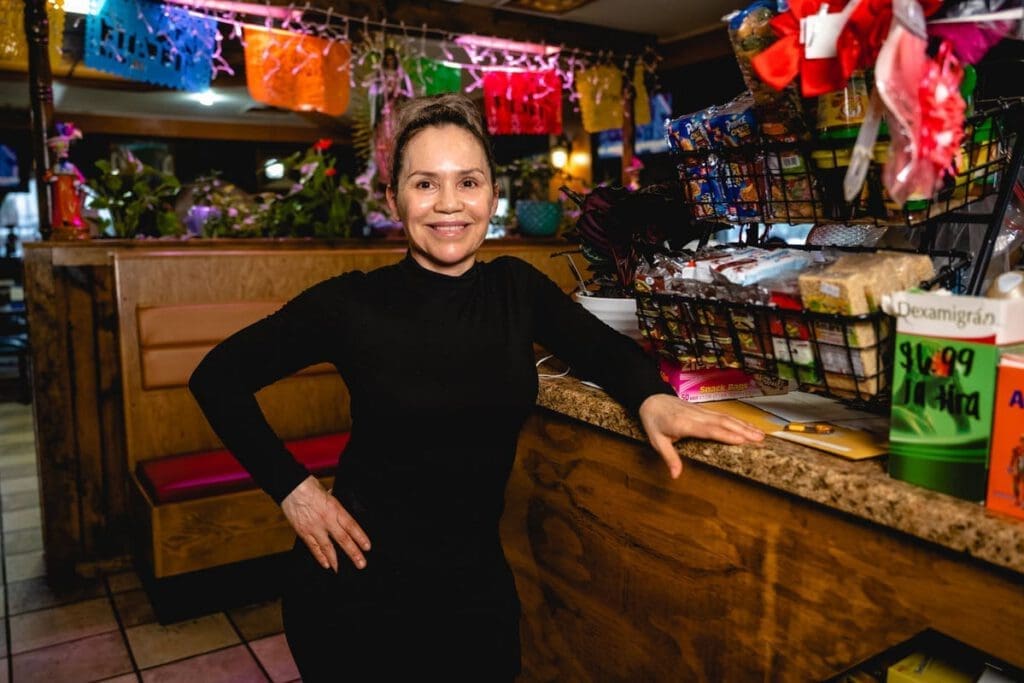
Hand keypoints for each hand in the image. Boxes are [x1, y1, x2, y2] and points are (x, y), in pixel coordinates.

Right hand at [280, 476, 371, 571]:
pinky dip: (320, 556)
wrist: (290, 487)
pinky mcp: (303, 531)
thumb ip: (335, 505)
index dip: (360, 537)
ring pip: (328, 547)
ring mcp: (314, 527)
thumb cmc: (309, 487)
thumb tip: (339, 511)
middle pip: (343, 539)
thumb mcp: (328, 493)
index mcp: (335, 508)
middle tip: (361, 563)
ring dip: (335, 559)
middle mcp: (326, 520)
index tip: (367, 547)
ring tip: (341, 569)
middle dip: (353, 552)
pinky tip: (325, 564)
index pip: (351, 526)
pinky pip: (313, 547)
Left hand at [638, 394, 764, 478]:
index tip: (742, 440)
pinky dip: (737, 421)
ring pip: (725, 417)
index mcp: (685, 424)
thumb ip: (669, 457)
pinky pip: (723, 415)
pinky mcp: (703, 410)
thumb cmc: (653, 422)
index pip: (709, 430)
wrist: (651, 399)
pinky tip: (747, 426)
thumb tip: (676, 476)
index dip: (726, 434)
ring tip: (760, 434)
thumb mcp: (657, 441)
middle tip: (760, 439)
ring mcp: (701, 412)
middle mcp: (696, 416)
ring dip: (744, 425)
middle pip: (722, 422)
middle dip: (742, 430)